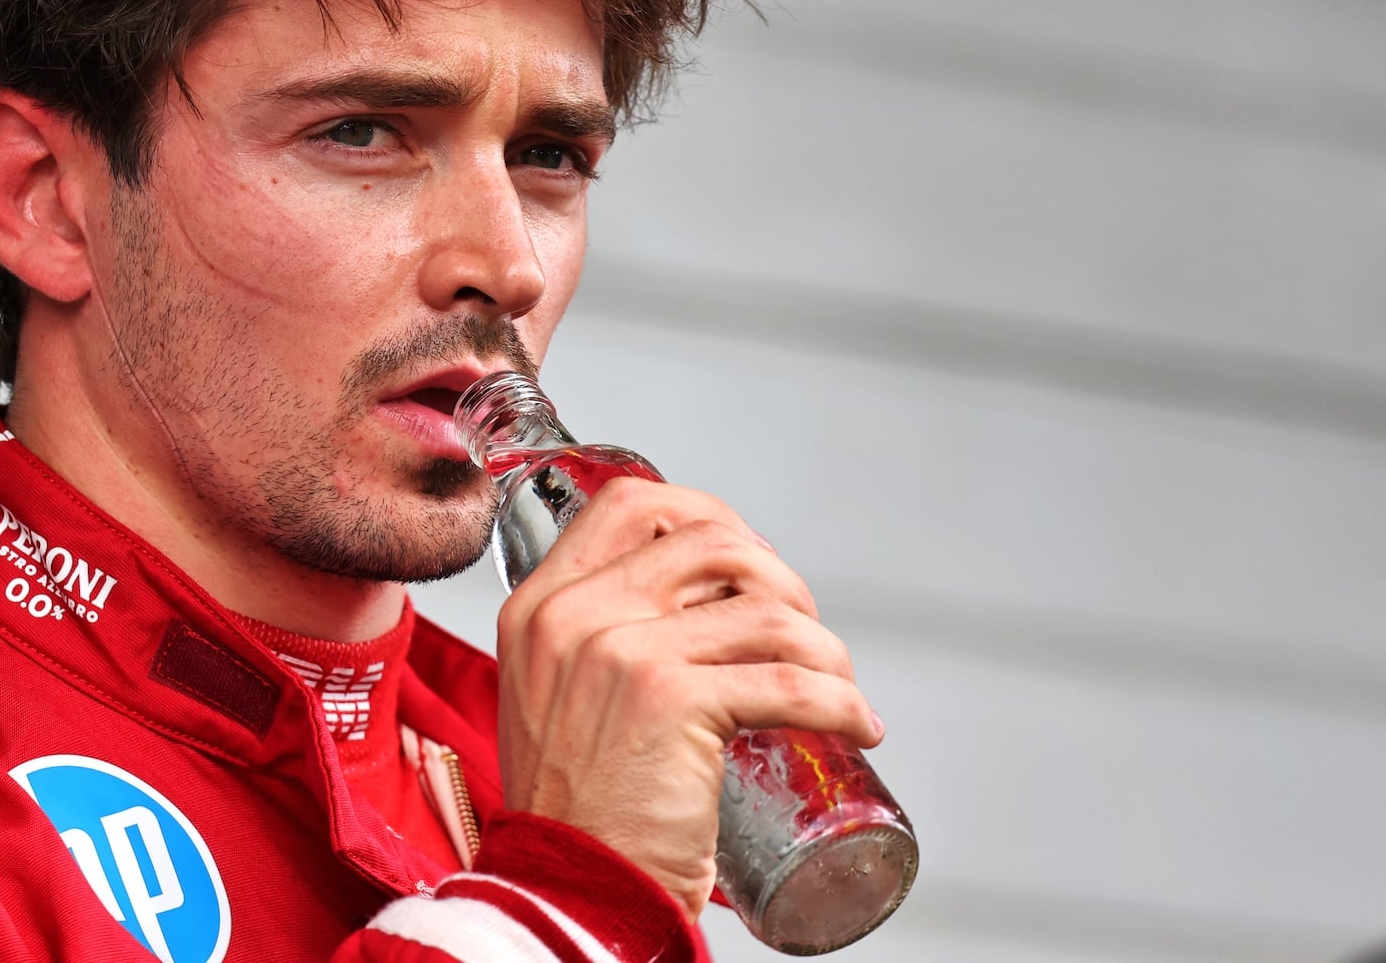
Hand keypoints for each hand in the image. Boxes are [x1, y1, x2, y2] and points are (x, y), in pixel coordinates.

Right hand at [492, 478, 882, 920]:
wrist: (570, 893)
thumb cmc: (577, 812)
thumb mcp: (556, 696)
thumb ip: (595, 640)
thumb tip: (695, 605)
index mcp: (539, 604)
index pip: (629, 503)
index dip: (705, 513)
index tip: (748, 559)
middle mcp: (572, 615)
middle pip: (709, 538)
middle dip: (779, 576)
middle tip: (803, 629)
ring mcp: (619, 651)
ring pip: (764, 609)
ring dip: (825, 646)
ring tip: (839, 684)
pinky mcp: (671, 700)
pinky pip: (790, 682)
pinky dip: (841, 700)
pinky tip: (856, 722)